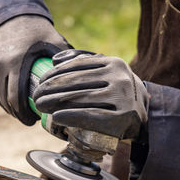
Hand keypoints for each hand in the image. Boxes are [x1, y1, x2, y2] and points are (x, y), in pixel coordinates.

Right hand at [0, 15, 70, 125]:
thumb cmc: (35, 29)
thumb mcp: (53, 40)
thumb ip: (67, 58)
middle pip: (6, 101)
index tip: (33, 121)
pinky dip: (0, 98)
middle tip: (29, 120)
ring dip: (8, 108)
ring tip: (21, 112)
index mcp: (15, 62)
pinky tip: (10, 103)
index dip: (24, 115)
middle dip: (17, 114)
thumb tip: (82, 78)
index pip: (16, 99)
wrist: (9, 15)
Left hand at [33, 49, 148, 138]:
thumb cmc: (116, 94)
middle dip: (50, 89)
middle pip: (76, 82)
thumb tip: (55, 60)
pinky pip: (91, 117)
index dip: (55, 74)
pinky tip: (57, 117)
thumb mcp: (106, 74)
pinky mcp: (123, 119)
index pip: (77, 66)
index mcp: (114, 63)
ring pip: (81, 98)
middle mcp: (120, 77)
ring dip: (55, 102)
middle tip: (35, 97)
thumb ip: (83, 63)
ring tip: (40, 106)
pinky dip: (72, 116)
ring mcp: (123, 98)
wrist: (144, 117)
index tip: (40, 82)